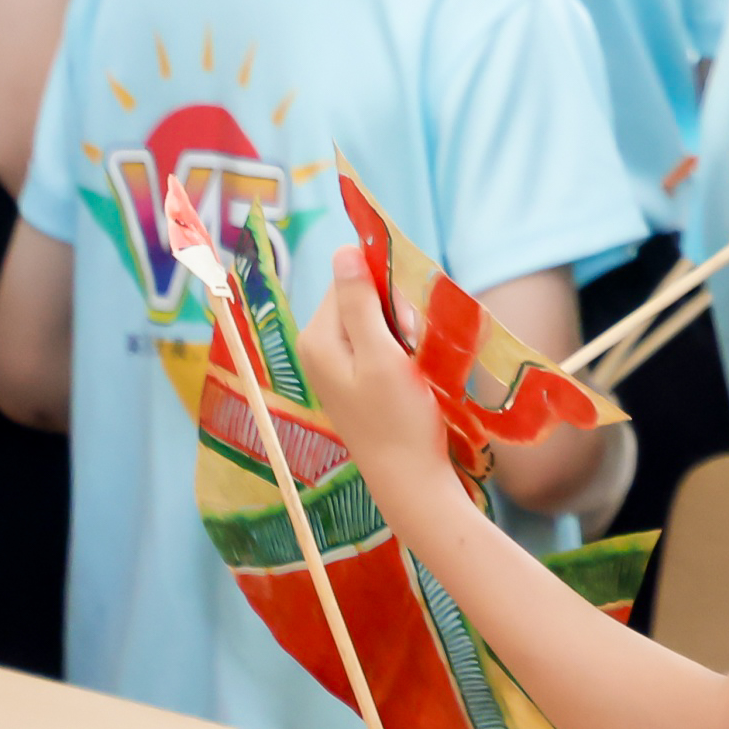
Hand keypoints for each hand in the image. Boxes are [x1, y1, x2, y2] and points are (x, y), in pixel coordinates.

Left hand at [298, 243, 465, 525]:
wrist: (408, 478)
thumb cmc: (398, 418)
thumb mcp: (381, 356)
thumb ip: (360, 303)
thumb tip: (343, 249)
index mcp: (317, 338)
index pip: (350, 281)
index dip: (384, 292)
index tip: (406, 324)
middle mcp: (317, 347)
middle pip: (359, 298)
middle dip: (392, 312)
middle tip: (411, 347)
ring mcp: (333, 364)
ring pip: (371, 318)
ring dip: (398, 330)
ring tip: (411, 364)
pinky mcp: (352, 378)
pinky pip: (375, 341)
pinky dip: (396, 348)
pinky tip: (408, 373)